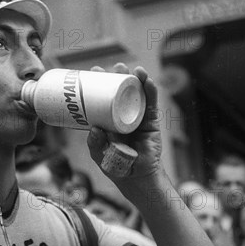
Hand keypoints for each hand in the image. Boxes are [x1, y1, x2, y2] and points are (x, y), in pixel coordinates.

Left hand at [87, 63, 161, 180]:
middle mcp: (123, 115)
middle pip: (121, 92)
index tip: (93, 72)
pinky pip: (151, 104)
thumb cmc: (115, 167)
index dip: (100, 85)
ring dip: (136, 79)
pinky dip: (150, 91)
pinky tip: (147, 80)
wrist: (136, 178)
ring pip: (137, 94)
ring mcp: (138, 117)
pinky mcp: (151, 122)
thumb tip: (94, 129)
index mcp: (108, 120)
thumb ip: (95, 144)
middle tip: (114, 67)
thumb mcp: (99, 155)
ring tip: (132, 69)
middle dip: (118, 77)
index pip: (103, 98)